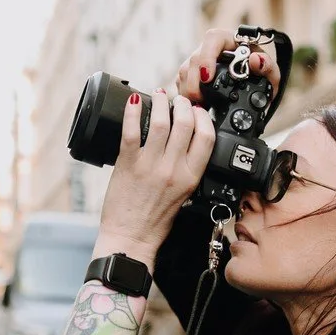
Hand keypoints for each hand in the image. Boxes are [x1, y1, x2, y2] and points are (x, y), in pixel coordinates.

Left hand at [95, 90, 214, 263]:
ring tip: (159, 96)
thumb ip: (187, 171)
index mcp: (191, 177)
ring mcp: (151, 165)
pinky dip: (133, 111)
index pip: (207, 137)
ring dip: (161, 102)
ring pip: (161, 121)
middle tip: (177, 100)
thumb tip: (185, 144)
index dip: (203, 118)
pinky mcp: (128, 164)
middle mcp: (173, 169)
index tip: (197, 111)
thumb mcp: (184, 196)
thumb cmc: (155, 221)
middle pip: (185, 123)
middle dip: (183, 104)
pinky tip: (135, 102)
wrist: (132, 238)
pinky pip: (132, 130)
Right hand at [176, 27, 281, 102]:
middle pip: (194, 59)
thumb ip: (268, 67)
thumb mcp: (271, 73)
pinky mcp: (191, 74)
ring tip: (199, 107)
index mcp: (229, 40)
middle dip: (194, 83)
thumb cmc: (261, 73)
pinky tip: (194, 107)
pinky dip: (186, 95)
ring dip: (188, 91)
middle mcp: (210, 48)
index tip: (208, 77)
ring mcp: (198, 60)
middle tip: (202, 102)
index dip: (207, 57)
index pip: (212, 39)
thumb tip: (255, 60)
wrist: (254, 83)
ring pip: (184, 71)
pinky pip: (181, 82)